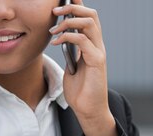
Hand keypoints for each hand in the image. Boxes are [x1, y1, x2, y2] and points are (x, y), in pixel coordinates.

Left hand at [49, 0, 117, 135]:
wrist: (88, 109)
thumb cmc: (80, 90)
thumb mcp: (71, 66)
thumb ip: (69, 52)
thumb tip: (60, 39)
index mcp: (92, 45)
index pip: (88, 17)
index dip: (78, 4)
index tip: (63, 0)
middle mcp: (98, 45)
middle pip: (91, 14)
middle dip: (73, 7)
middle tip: (55, 11)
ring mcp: (99, 51)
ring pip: (89, 22)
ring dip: (69, 21)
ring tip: (53, 29)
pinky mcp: (97, 61)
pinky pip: (83, 40)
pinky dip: (67, 37)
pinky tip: (55, 42)